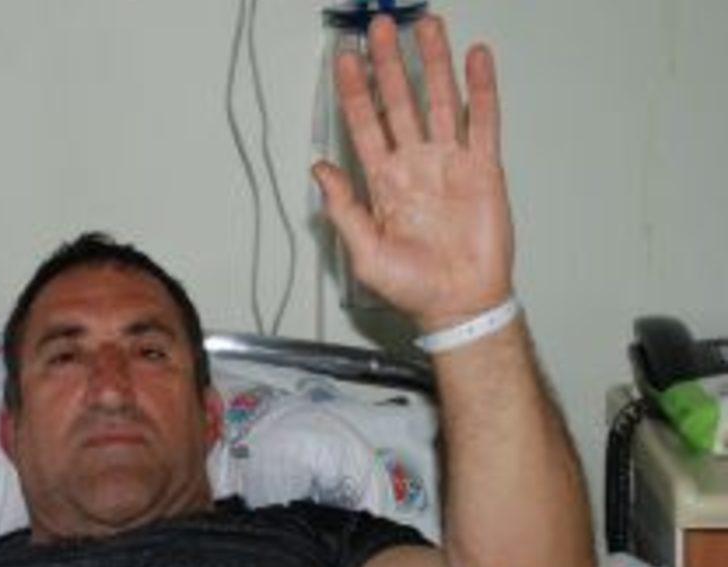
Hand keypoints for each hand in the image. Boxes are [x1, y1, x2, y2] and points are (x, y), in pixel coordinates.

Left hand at [312, 15, 513, 331]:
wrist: (459, 303)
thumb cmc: (413, 286)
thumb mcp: (364, 251)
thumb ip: (343, 208)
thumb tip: (319, 169)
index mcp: (384, 181)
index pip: (366, 124)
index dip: (355, 92)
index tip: (345, 60)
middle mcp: (415, 164)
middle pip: (401, 101)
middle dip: (389, 64)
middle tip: (380, 28)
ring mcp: (450, 162)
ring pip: (441, 100)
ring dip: (433, 63)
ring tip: (427, 26)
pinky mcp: (483, 169)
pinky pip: (483, 121)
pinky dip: (481, 89)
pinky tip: (476, 59)